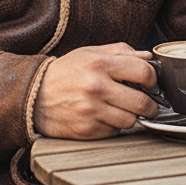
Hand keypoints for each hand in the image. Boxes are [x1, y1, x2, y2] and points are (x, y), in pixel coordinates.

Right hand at [33, 43, 157, 139]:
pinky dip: (113, 126)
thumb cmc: (65, 72)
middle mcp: (95, 87)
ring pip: (130, 121)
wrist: (33, 95)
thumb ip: (120, 52)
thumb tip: (148, 56)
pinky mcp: (86, 130)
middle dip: (150, 105)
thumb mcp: (89, 53)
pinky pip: (114, 132)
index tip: (150, 83)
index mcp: (99, 63)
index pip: (143, 72)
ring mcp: (91, 110)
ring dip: (130, 116)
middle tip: (148, 104)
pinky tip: (103, 117)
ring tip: (121, 109)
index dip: (152, 78)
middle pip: (142, 102)